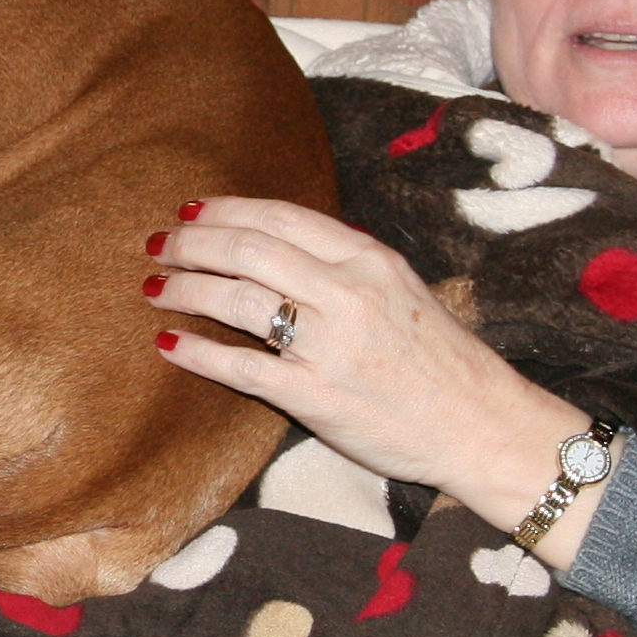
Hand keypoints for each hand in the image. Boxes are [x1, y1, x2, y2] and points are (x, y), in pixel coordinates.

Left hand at [144, 198, 600, 558]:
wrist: (482, 426)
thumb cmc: (443, 362)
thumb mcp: (403, 290)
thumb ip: (348, 265)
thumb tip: (286, 244)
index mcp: (369, 258)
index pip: (281, 217)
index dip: (226, 210)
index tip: (190, 211)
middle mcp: (348, 292)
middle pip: (249, 249)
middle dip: (194, 243)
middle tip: (159, 245)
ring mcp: (330, 344)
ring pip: (237, 299)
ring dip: (186, 289)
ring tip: (154, 287)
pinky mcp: (315, 396)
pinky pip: (241, 367)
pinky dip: (197, 352)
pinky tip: (168, 344)